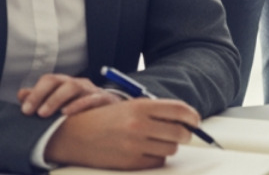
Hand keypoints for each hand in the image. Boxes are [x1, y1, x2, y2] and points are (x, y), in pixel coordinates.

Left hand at [17, 74, 121, 117]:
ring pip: (73, 87)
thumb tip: (21, 94)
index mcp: (65, 83)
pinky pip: (91, 99)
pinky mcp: (103, 100)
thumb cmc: (80, 107)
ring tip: (44, 114)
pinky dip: (78, 105)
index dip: (35, 94)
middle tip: (32, 112)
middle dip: (41, 95)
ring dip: (56, 99)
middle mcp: (77, 83)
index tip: (25, 110)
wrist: (109, 112)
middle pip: (57, 81)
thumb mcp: (60, 102)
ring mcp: (91, 90)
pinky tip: (66, 113)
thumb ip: (40, 98)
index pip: (48, 80)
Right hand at [43, 98, 200, 168]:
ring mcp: (134, 145)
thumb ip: (156, 111)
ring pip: (170, 149)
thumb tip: (186, 120)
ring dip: (169, 146)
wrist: (72, 135)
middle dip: (185, 134)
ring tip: (158, 142)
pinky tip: (148, 152)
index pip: (180, 111)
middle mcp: (139, 125)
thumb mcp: (129, 106)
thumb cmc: (105, 119)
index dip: (192, 117)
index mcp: (141, 106)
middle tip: (184, 135)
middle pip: (180, 132)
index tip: (195, 121)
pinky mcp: (129, 163)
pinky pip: (157, 162)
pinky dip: (157, 158)